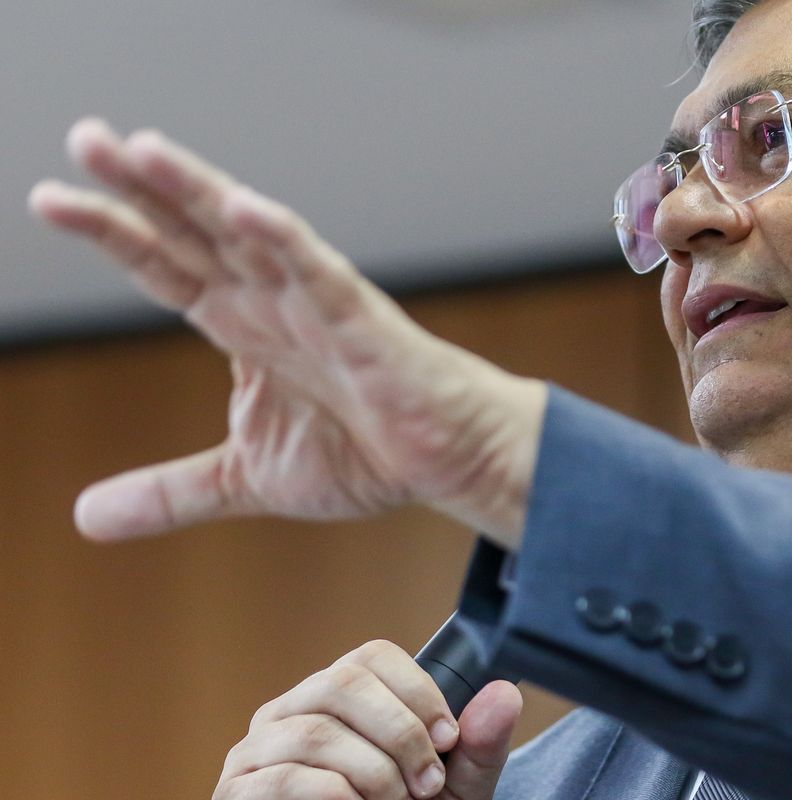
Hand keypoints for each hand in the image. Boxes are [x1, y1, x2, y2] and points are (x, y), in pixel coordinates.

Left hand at [29, 119, 543, 545]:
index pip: (164, 265)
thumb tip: (86, 517)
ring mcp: (313, 301)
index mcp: (241, 324)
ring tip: (143, 150)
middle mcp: (270, 299)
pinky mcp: (359, 318)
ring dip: (197, 191)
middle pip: (192, 232)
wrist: (448, 459)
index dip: (111, 233)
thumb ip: (169, 491)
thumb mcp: (244, 477)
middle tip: (85, 139)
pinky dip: (282, 238)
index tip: (51, 198)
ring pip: (246, 234)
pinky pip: (316, 271)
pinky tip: (244, 207)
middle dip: (137, 187)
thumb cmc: (365, 450)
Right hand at [214, 640, 522, 799]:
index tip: (450, 740)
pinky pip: (287, 778)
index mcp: (338, 695)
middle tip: (427, 784)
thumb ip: (478, 744)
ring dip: (373, 774)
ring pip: (318, 733)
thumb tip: (505, 694)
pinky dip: (336, 797)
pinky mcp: (239, 789)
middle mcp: (291, 709)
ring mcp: (258, 747)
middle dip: (400, 734)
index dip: (418, 693)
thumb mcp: (451, 786)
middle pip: (342, 683)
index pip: (372, 657)